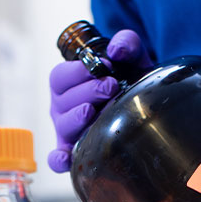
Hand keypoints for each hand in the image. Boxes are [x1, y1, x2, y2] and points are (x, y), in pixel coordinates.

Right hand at [48, 30, 152, 172]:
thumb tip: (116, 50)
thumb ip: (126, 42)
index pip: (60, 77)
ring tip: (94, 111)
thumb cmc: (127, 76)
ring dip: (78, 117)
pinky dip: (58, 160)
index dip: (78, 71)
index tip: (103, 66)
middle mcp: (62, 106)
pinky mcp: (75, 149)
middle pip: (62, 100)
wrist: (142, 97)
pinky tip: (65, 160)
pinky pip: (58, 158)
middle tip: (111, 86)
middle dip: (87, 91)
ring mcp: (68, 129)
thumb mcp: (131, 54)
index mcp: (67, 83)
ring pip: (64, 125)